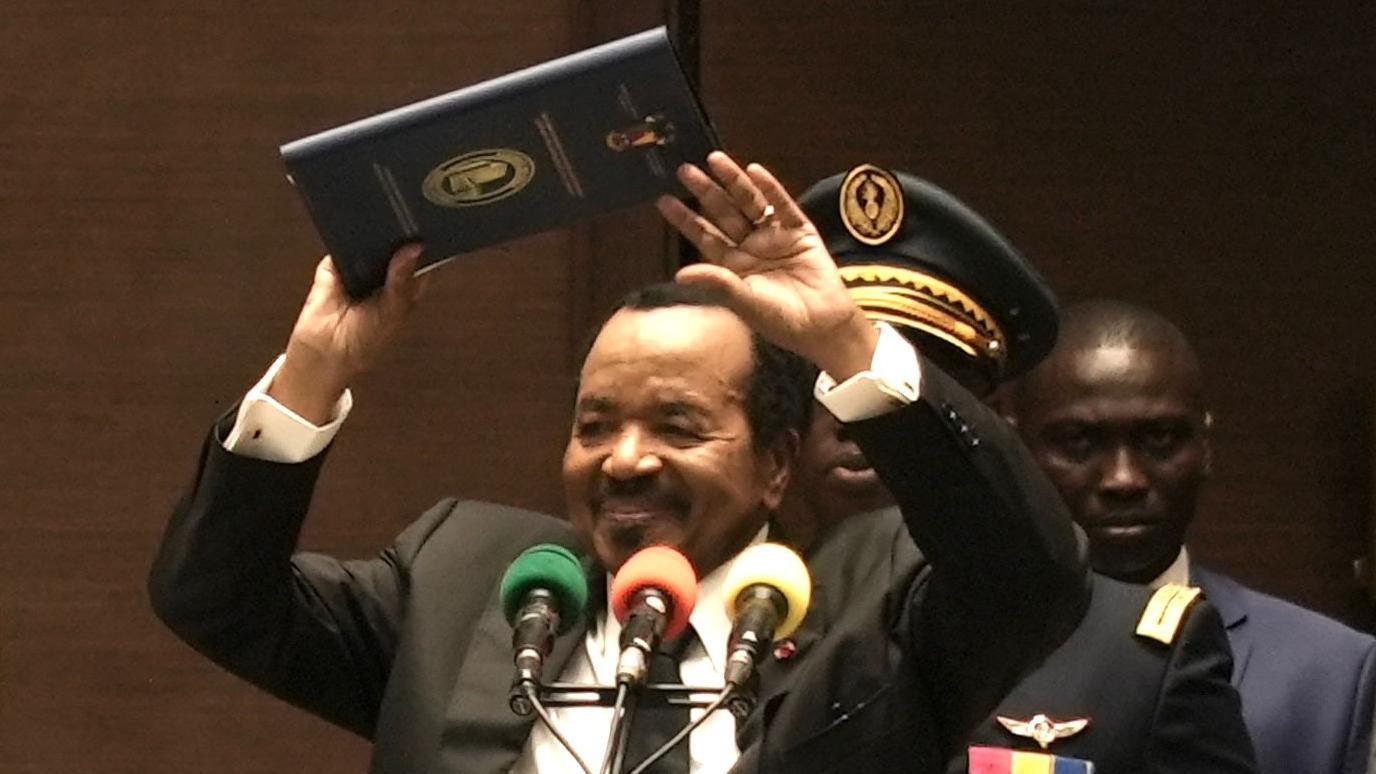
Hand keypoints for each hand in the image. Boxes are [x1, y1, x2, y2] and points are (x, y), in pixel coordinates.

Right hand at [268, 246, 429, 423]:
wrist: (325, 353)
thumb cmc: (365, 341)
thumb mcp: (393, 311)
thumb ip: (402, 280)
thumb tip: (414, 250)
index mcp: (406, 287)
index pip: (421, 260)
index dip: (424, 249)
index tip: (425, 236)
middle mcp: (384, 276)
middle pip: (396, 247)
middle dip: (399, 239)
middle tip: (402, 230)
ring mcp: (359, 268)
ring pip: (371, 242)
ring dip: (374, 237)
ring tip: (379, 236)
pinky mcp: (334, 265)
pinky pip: (343, 245)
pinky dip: (348, 241)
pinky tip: (354, 242)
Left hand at [656, 152, 876, 377]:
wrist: (823, 326)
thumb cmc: (782, 321)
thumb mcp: (745, 302)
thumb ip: (717, 283)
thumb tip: (680, 274)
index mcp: (734, 264)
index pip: (705, 235)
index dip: (685, 218)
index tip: (664, 200)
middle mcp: (751, 246)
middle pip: (724, 212)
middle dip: (705, 191)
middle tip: (684, 170)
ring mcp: (775, 236)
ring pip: (750, 203)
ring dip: (734, 181)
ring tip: (715, 160)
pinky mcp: (800, 232)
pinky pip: (783, 206)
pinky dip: (771, 188)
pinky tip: (755, 171)